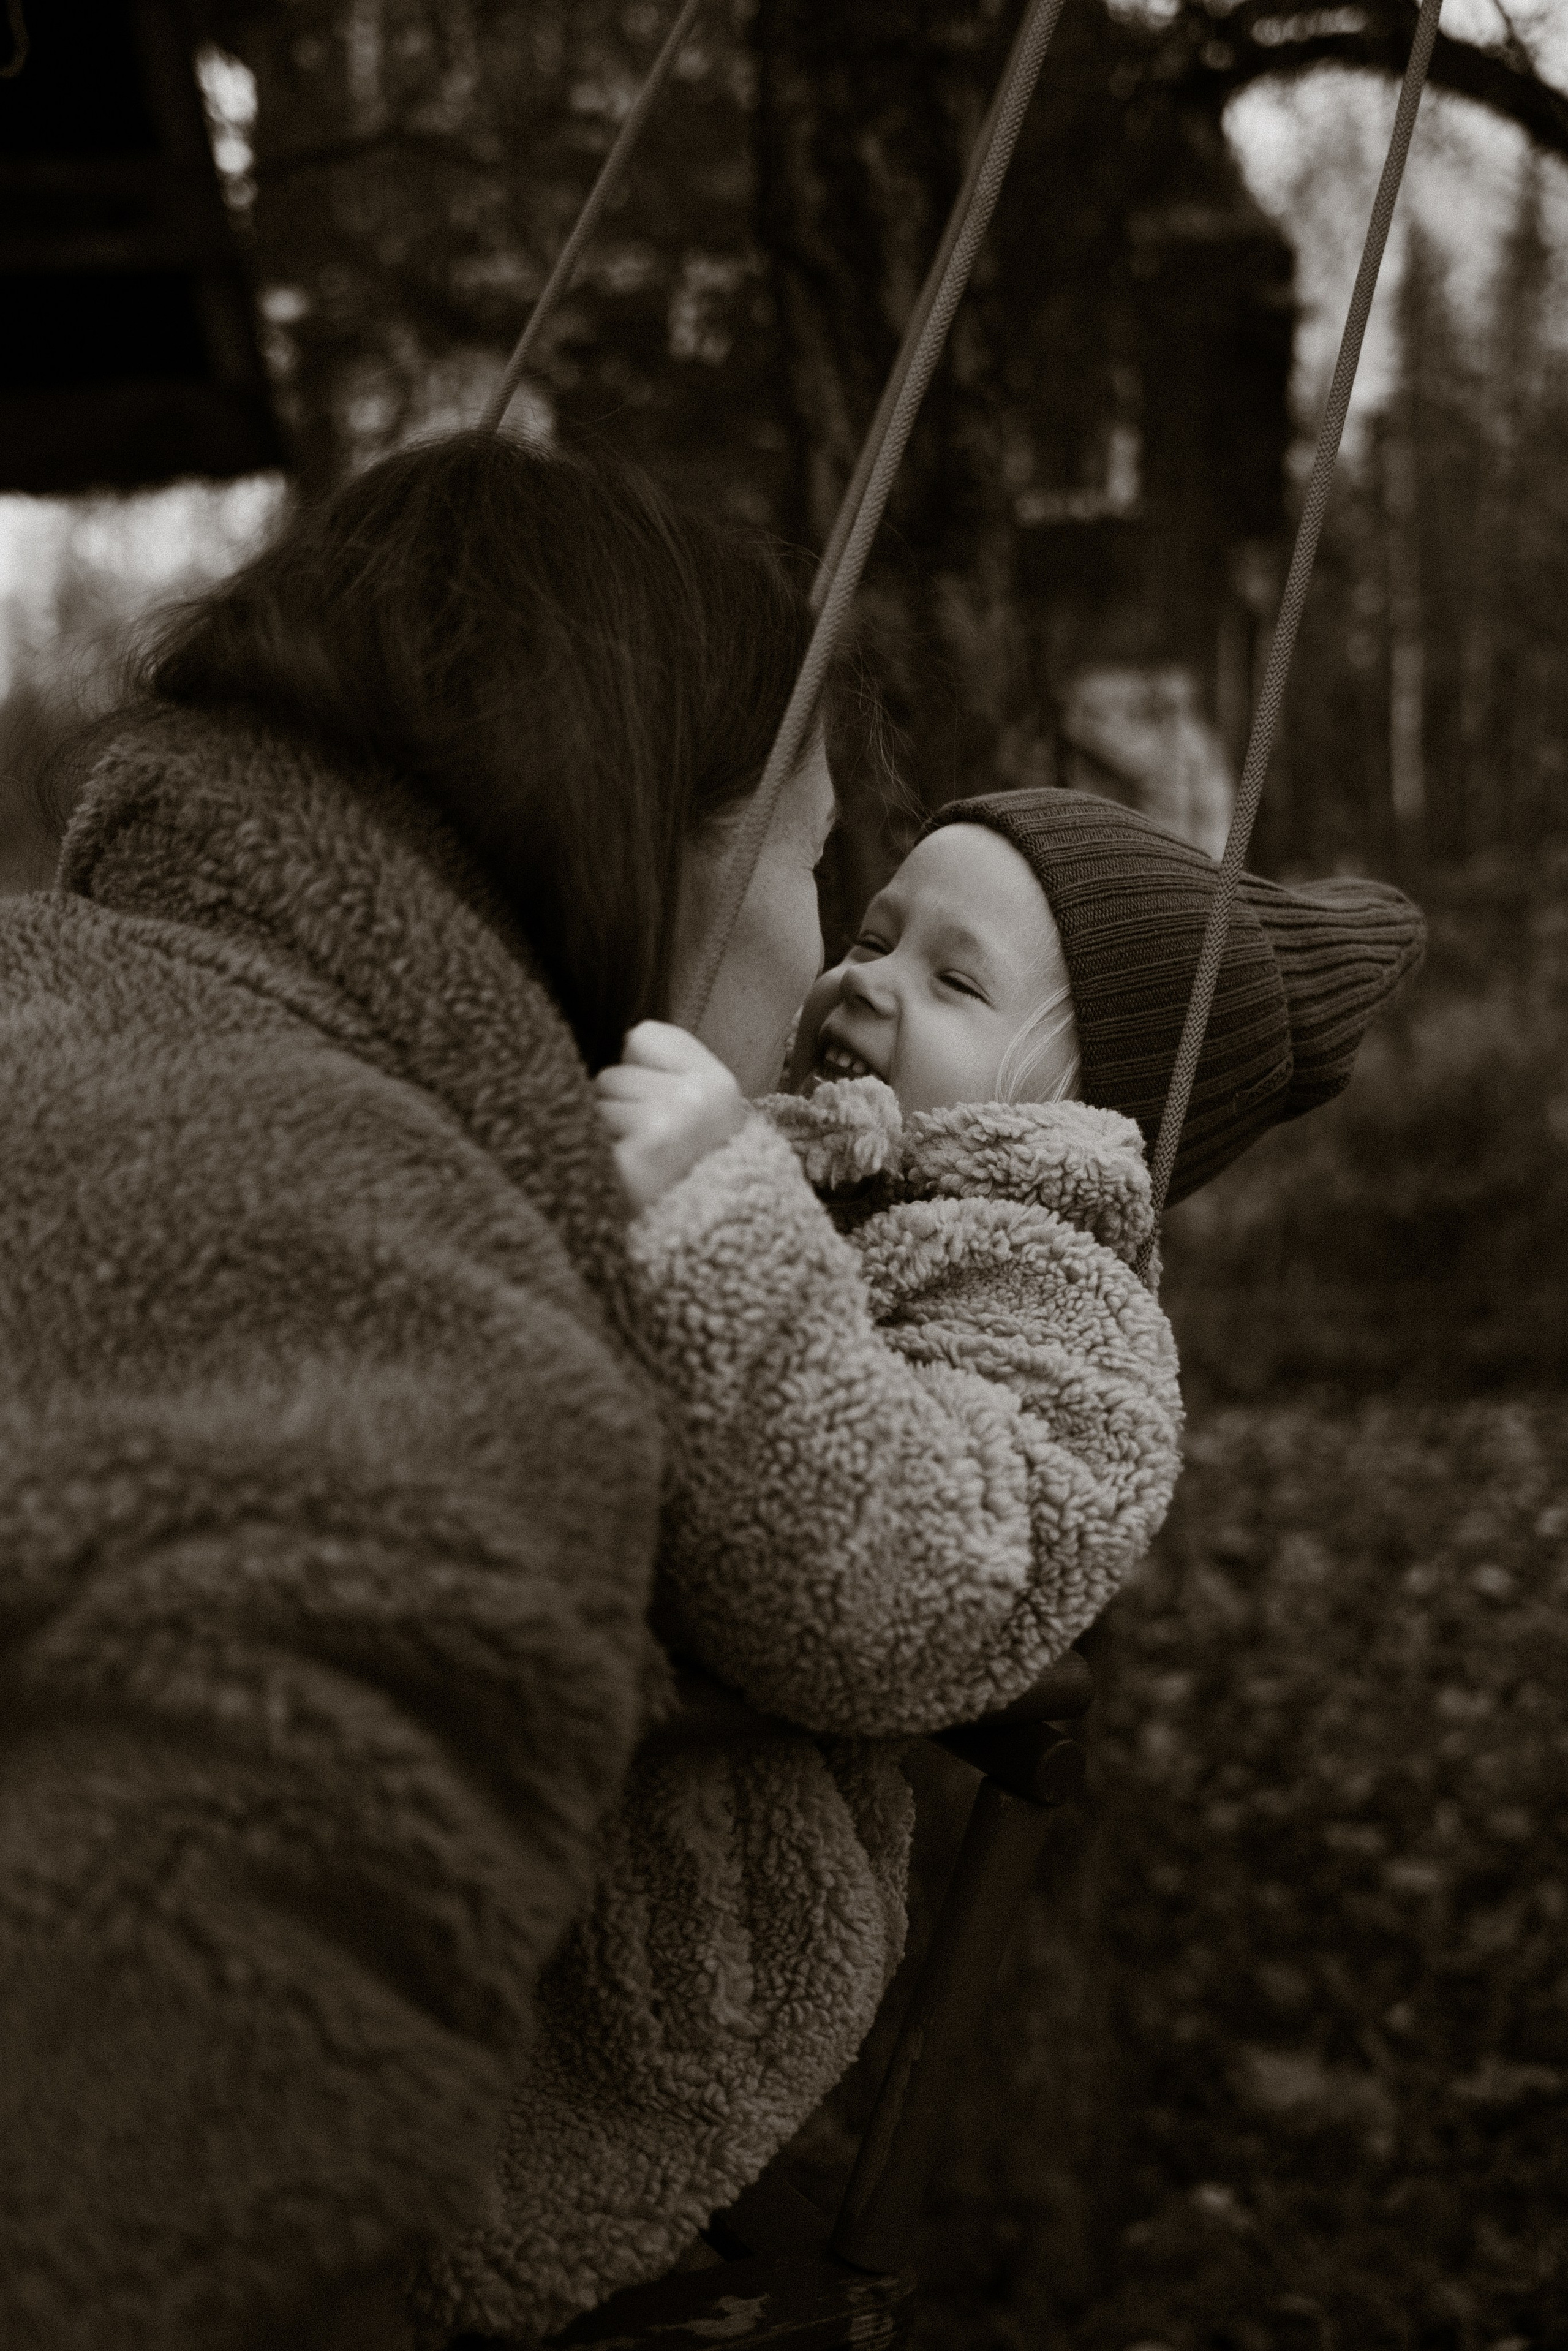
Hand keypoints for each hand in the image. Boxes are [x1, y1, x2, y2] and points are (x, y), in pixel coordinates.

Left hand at [595, 1021, 748, 1210]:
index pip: (643, 1036)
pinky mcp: (632, 1160)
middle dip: (621, 1104)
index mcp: (717, 1083)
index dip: (641, 1068)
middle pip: (614, 1073)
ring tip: (638, 1159)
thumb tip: (623, 1042)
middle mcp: (693, 1100)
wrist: (709, 1239)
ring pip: (597, 1103)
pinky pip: (588, 1133)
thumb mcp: (705, 1107)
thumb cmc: (698, 1166)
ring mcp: (662, 1129)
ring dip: (608, 1130)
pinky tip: (624, 1172)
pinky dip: (598, 1153)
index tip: (661, 1100)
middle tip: (650, 1141)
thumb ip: (671, 1065)